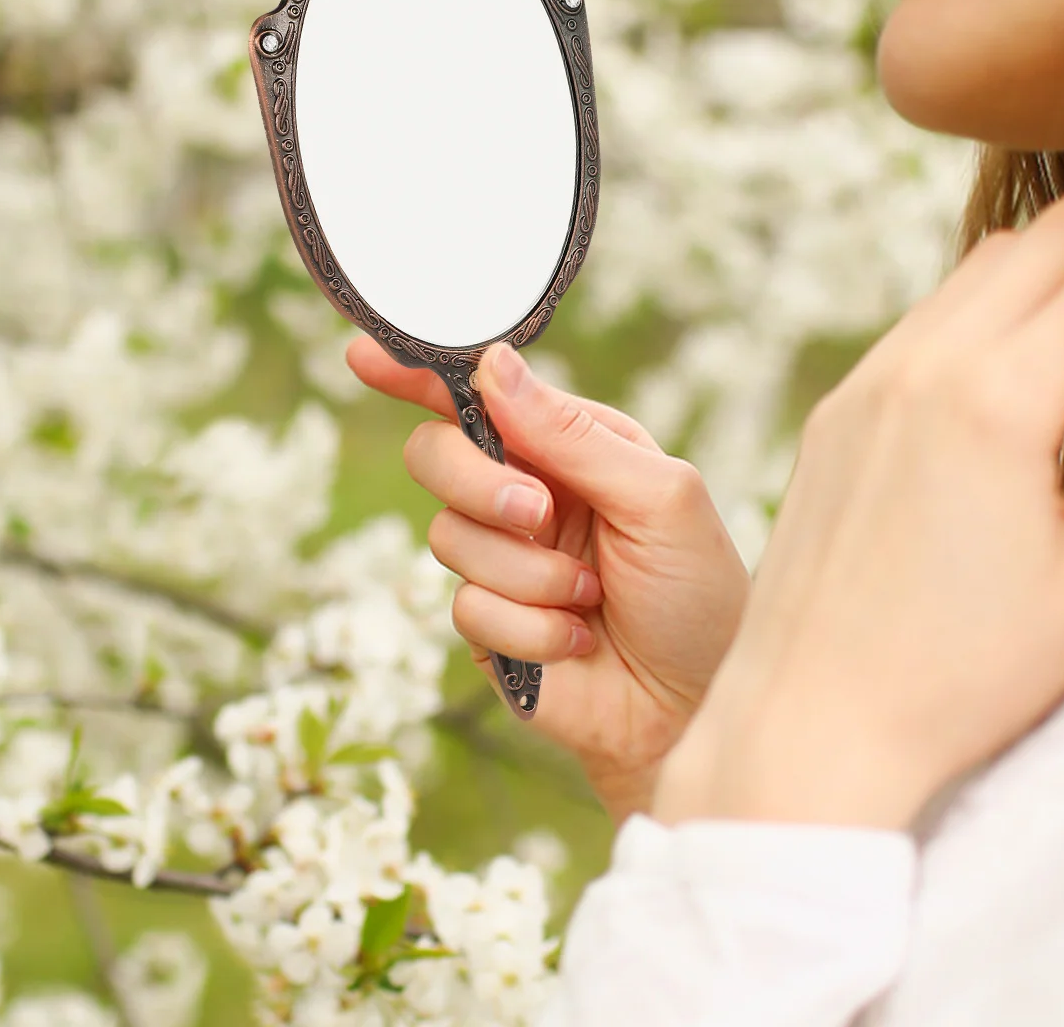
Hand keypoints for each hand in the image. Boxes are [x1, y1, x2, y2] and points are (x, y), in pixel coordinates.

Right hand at [346, 336, 750, 822]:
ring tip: (590, 596)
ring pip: (448, 536)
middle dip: (479, 484)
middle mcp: (528, 492)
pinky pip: (466, 608)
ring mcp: (503, 560)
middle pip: (438, 454)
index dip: (419, 372)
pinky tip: (577, 642)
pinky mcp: (489, 626)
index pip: (484, 394)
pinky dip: (528, 628)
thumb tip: (492, 363)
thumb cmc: (699, 594)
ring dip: (527, 573)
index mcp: (571, 445)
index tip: (364, 356)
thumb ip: (573, 434)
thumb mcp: (660, 498)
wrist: (696, 708)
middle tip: (539, 514)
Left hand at [653, 147, 1063, 831]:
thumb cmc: (965, 676)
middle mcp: (927, 365)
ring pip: (982, 262)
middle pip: (1053, 239)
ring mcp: (871, 376)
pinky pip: (928, 307)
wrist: (811, 717)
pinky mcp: (839, 401)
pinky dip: (993, 282)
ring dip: (1060, 235)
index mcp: (1001, 404)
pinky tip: (1028, 300)